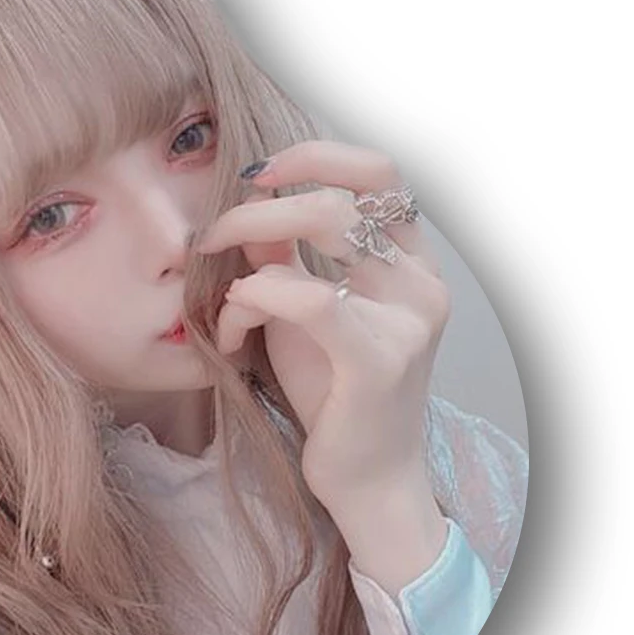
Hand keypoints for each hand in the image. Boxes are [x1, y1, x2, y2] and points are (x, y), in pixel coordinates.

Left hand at [195, 140, 450, 518]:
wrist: (367, 478)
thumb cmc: (335, 396)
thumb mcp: (308, 315)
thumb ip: (288, 259)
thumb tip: (249, 212)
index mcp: (413, 264)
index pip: (379, 171)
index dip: (315, 156)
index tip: (258, 175)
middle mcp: (422, 282)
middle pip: (339, 195)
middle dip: (258, 205)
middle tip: (211, 236)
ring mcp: (408, 319)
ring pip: (324, 226)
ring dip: (249, 241)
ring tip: (220, 287)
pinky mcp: (378, 359)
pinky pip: (307, 296)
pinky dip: (256, 298)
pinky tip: (236, 329)